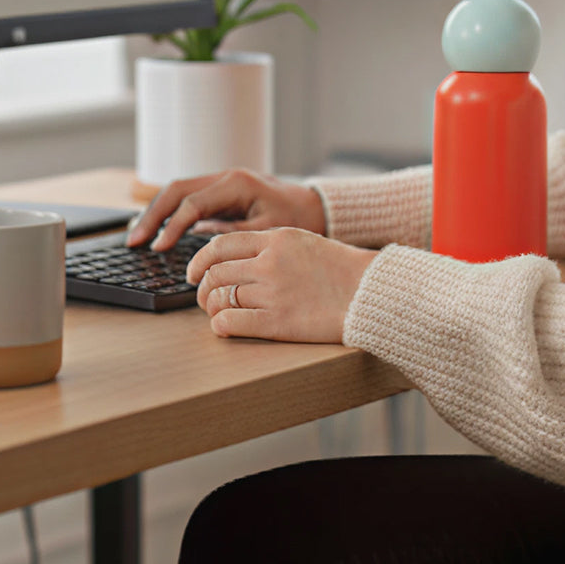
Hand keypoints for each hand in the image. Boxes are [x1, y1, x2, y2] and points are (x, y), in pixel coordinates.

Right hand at [125, 169, 325, 250]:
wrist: (314, 206)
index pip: (193, 204)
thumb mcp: (268, 231)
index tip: (157, 249)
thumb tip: (199, 246)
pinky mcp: (220, 191)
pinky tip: (156, 227)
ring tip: (137, 235)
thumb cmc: (297, 219)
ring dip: (156, 211)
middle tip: (134, 241)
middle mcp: (225, 177)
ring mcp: (221, 181)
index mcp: (237, 184)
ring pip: (178, 190)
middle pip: (176, 190)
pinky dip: (169, 210)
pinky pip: (188, 197)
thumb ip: (234, 236)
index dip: (172, 227)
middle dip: (152, 215)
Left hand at [187, 228, 377, 343]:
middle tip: (205, 296)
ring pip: (220, 298)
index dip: (199, 260)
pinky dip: (221, 324)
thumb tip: (235, 258)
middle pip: (215, 273)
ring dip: (212, 307)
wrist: (370, 292)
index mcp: (276, 239)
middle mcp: (269, 263)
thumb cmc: (341, 268)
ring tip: (217, 311)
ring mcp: (272, 293)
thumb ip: (271, 245)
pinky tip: (225, 325)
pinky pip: (231, 322)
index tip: (194, 272)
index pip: (221, 245)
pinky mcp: (277, 323)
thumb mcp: (304, 241)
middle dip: (203, 287)